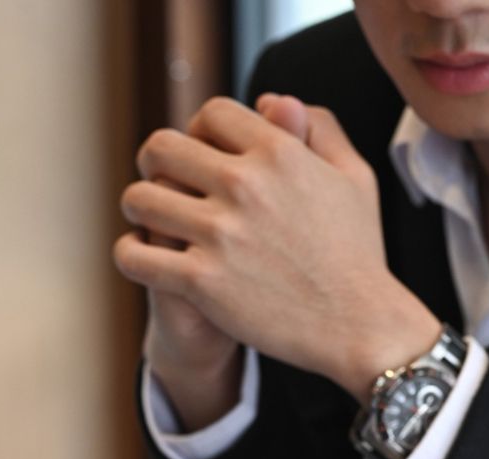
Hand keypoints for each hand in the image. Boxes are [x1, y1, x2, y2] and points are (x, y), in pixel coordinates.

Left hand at [115, 94, 439, 402]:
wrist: (359, 326)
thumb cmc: (359, 254)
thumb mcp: (355, 176)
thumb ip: (320, 127)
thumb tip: (275, 101)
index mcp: (278, 152)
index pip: (210, 114)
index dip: (199, 130)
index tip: (200, 155)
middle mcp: (245, 185)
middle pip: (162, 147)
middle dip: (154, 162)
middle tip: (159, 183)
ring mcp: (220, 234)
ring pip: (140, 198)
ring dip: (137, 206)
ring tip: (146, 220)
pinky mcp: (203, 282)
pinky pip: (137, 256)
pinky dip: (130, 254)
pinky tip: (141, 257)